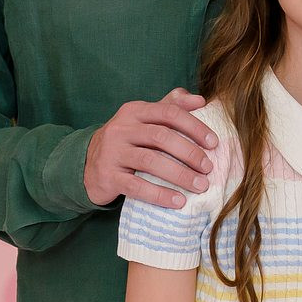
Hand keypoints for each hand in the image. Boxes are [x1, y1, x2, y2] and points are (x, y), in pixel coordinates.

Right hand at [84, 88, 215, 207]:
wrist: (86, 163)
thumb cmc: (127, 140)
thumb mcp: (145, 119)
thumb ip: (171, 106)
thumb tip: (200, 100)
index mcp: (134, 111)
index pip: (169, 113)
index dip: (195, 127)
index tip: (214, 143)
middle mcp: (121, 128)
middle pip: (162, 137)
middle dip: (190, 153)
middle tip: (208, 168)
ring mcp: (112, 153)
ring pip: (150, 162)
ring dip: (180, 175)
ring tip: (200, 185)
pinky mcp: (107, 176)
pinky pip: (136, 186)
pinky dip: (160, 194)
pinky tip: (178, 201)